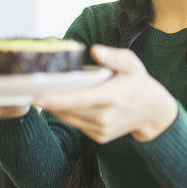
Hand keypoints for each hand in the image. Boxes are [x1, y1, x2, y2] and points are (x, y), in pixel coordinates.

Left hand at [33, 44, 177, 143]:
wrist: (153, 113)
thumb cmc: (139, 84)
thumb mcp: (131, 64)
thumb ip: (113, 56)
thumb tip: (95, 50)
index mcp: (112, 96)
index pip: (80, 99)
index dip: (57, 99)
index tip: (38, 97)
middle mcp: (105, 116)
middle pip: (68, 110)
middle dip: (50, 100)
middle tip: (32, 88)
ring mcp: (102, 129)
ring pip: (68, 118)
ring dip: (57, 107)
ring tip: (45, 93)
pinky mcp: (99, 137)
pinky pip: (76, 124)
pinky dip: (69, 113)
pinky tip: (67, 102)